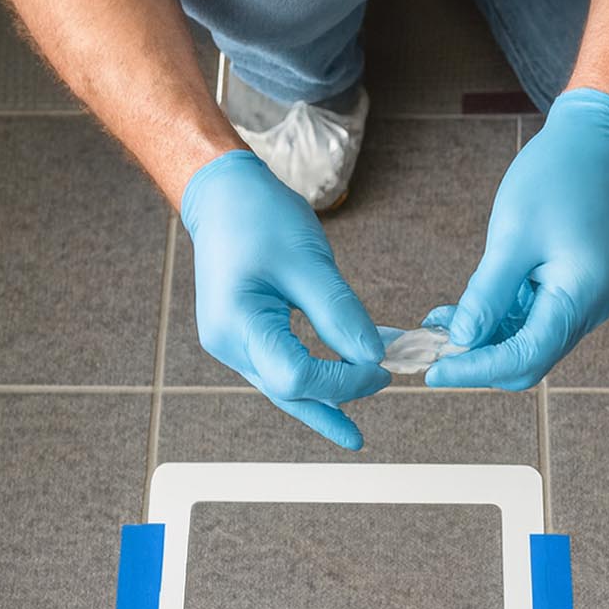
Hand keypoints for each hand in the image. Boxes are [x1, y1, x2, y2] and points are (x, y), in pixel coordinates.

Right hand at [181, 150, 388, 447]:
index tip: (381, 365)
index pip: (296, 377)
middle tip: (386, 381)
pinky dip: (313, 380)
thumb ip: (339, 312)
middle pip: (290, 390)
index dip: (343, 380)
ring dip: (327, 395)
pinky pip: (281, 369)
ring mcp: (231, 344)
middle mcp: (227, 344)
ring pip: (285, 387)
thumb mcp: (307, 260)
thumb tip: (374, 357)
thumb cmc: (259, 216)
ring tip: (364, 411)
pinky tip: (338, 397)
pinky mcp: (243, 338)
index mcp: (236, 323)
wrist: (222, 197)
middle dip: (339, 393)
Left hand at [425, 88, 608, 389]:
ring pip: (527, 342)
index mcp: (581, 296)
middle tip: (430, 352)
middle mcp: (590, 308)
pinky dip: (496, 320)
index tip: (433, 373)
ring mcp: (584, 301)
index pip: (525, 357)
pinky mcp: (573, 290)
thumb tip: (460, 342)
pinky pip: (531, 319)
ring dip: (483, 340)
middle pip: (529, 359)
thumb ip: (487, 295)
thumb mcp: (512, 236)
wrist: (593, 142)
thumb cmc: (555, 177)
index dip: (477, 370)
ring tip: (436, 326)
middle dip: (479, 360)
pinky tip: (461, 310)